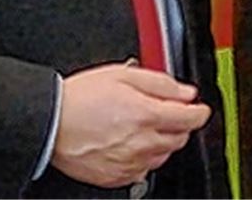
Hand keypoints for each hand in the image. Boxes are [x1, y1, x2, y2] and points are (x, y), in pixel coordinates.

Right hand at [50, 61, 211, 187]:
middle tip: (167, 111)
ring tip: (144, 125)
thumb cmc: (81, 97)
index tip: (199, 108)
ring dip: (163, 141)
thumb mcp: (123, 74)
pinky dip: (145, 157)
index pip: (191, 118)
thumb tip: (186, 92)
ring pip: (163, 156)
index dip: (200, 111)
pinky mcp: (117, 178)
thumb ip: (161, 83)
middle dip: (180, 124)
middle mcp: (142, 143)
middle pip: (180, 138)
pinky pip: (143, 171)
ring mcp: (130, 164)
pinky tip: (131, 143)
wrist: (51, 124)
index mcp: (146, 115)